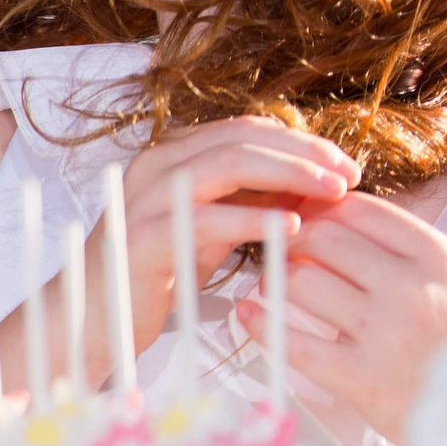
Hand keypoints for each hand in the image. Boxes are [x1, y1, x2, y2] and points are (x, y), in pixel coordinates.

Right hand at [112, 117, 356, 355]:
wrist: (95, 315)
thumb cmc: (154, 274)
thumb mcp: (210, 229)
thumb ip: (249, 203)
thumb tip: (309, 190)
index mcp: (171, 157)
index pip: (246, 129)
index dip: (301, 143)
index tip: (344, 166)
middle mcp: (156, 165)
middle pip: (242, 137)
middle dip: (305, 153)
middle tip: (350, 175)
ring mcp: (147, 197)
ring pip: (228, 163)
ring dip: (290, 174)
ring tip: (334, 194)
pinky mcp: (145, 236)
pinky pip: (209, 218)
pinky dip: (256, 220)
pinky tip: (293, 230)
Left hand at [241, 193, 446, 443]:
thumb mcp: (444, 280)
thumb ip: (391, 249)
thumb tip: (321, 217)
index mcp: (436, 258)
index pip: (359, 210)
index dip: (318, 209)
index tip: (301, 218)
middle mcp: (412, 288)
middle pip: (322, 238)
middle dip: (292, 242)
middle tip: (282, 255)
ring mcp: (387, 333)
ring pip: (301, 281)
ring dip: (275, 281)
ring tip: (272, 288)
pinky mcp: (363, 378)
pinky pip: (292, 341)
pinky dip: (260, 324)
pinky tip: (250, 315)